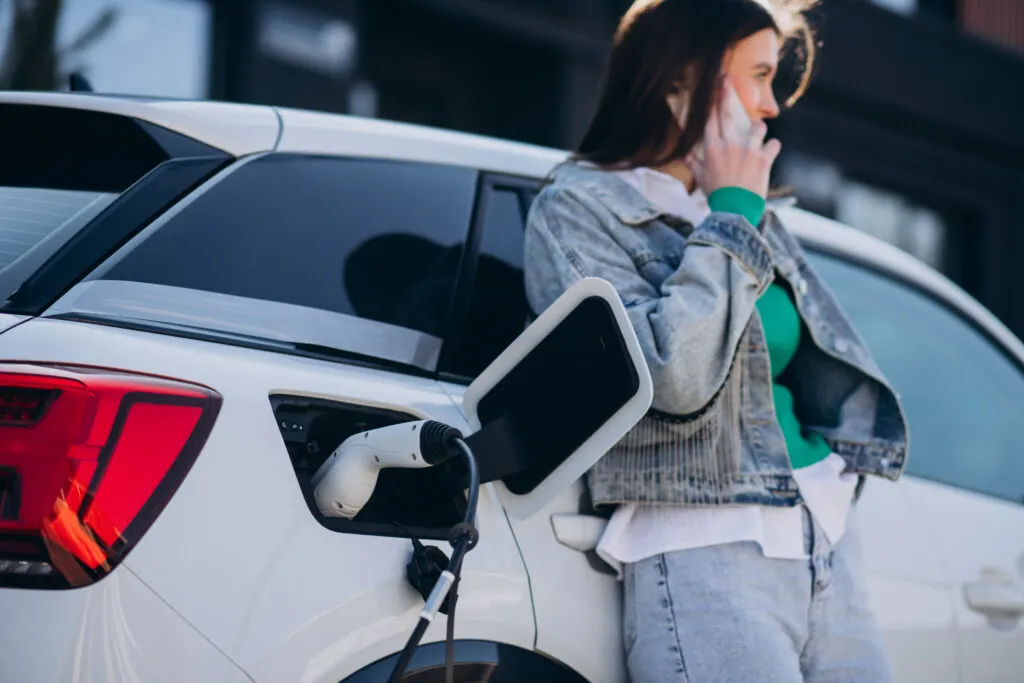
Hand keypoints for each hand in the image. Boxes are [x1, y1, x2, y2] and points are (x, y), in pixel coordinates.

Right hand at [688, 79, 781, 198]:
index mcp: (712, 149)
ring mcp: (748, 150)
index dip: (711, 101)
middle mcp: (729, 145)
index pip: (709, 119)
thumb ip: (693, 162)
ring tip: (758, 132)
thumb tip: (684, 153)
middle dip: (726, 94)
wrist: (734, 211)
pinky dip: (773, 147)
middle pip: (727, 114)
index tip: (712, 86)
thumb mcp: (701, 179)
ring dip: (758, 128)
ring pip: (757, 127)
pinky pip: (774, 144)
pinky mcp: (764, 159)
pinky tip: (770, 151)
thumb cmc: (716, 195)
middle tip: (726, 78)